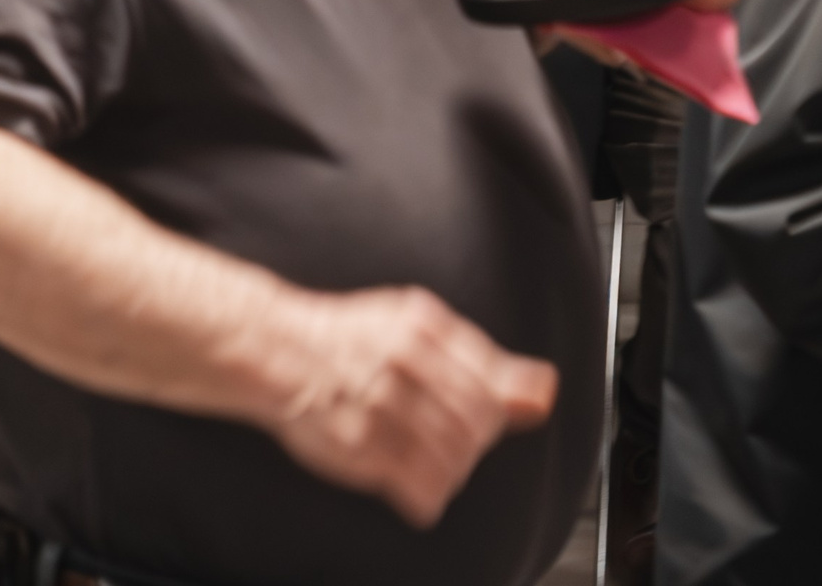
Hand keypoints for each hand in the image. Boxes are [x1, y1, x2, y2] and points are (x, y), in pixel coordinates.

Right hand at [263, 283, 557, 528]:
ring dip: (449, 470)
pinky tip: (412, 479)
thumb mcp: (419, 325)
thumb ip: (485, 360)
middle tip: (445, 436)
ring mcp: (380, 406)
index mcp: (422, 328)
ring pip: (455, 463)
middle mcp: (403, 363)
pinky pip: (422, 491)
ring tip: (424, 455)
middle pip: (476, 430)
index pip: (490, 392)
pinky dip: (427, 495)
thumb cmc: (349, 336)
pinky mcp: (359, 447)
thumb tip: (545, 392)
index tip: (475, 418)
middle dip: (470, 444)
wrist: (276, 348)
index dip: (490, 415)